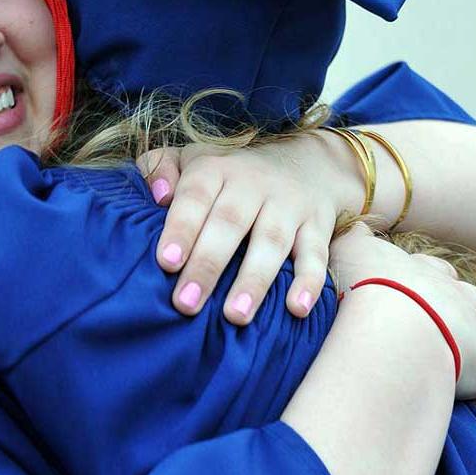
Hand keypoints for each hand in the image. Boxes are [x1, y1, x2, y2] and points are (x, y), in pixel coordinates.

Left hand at [137, 136, 353, 323]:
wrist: (306, 161)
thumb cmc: (229, 174)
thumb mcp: (191, 158)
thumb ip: (159, 167)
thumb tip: (157, 196)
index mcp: (216, 169)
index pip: (196, 196)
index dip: (182, 228)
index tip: (167, 262)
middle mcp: (253, 184)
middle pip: (230, 223)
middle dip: (208, 265)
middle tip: (186, 303)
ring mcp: (289, 205)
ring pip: (272, 242)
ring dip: (254, 280)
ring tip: (235, 316)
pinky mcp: (318, 226)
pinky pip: (317, 254)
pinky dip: (310, 282)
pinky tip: (296, 309)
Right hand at [330, 226, 475, 426]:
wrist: (389, 321)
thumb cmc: (363, 286)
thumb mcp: (349, 251)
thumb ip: (354, 240)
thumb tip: (355, 227)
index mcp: (421, 274)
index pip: (437, 272)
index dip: (442, 277)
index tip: (447, 280)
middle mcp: (452, 299)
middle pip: (475, 301)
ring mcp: (470, 334)